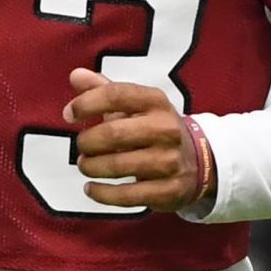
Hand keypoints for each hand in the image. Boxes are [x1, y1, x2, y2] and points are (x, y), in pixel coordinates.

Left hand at [66, 68, 209, 212]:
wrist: (201, 162)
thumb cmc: (156, 130)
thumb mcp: (137, 106)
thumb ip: (105, 90)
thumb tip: (75, 75)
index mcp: (157, 102)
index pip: (117, 94)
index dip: (86, 103)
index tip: (69, 114)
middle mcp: (166, 129)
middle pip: (113, 133)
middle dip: (87, 142)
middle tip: (82, 147)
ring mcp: (169, 161)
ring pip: (116, 165)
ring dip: (91, 167)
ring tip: (87, 165)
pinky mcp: (168, 190)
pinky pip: (126, 195)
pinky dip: (102, 193)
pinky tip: (91, 189)